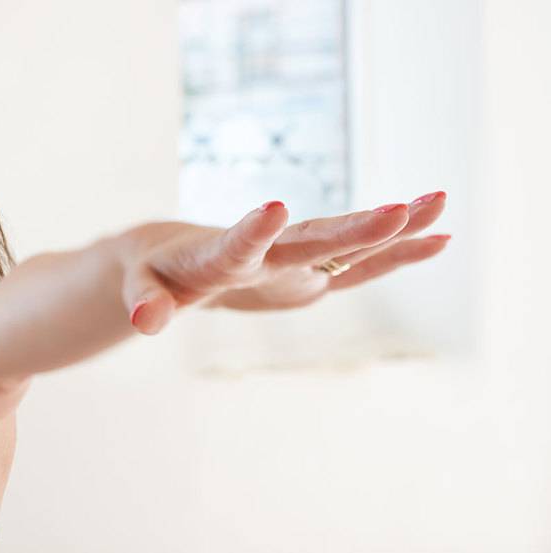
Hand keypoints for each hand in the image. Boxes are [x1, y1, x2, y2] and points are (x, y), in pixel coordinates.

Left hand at [119, 191, 448, 334]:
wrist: (180, 251)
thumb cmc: (157, 272)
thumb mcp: (142, 289)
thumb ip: (145, 301)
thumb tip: (145, 321)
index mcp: (219, 257)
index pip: (238, 244)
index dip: (253, 231)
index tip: (273, 207)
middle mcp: (265, 251)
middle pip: (311, 241)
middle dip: (353, 229)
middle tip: (399, 208)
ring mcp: (291, 259)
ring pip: (344, 244)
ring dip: (390, 227)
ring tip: (439, 202)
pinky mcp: (308, 272)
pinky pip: (355, 265)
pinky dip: (393, 254)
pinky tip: (437, 239)